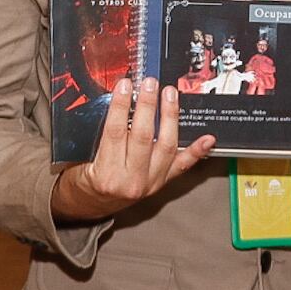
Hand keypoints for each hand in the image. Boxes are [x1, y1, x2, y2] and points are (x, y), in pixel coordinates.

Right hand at [52, 77, 217, 222]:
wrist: (94, 205)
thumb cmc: (86, 178)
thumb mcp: (82, 157)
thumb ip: (99, 135)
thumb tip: (113, 100)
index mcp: (105, 173)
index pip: (114, 132)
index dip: (120, 106)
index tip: (125, 85)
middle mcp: (130, 180)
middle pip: (142, 137)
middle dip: (147, 106)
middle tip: (150, 84)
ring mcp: (150, 183)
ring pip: (165, 146)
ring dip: (170, 117)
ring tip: (169, 95)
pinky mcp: (161, 183)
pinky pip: (182, 166)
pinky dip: (196, 151)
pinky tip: (208, 138)